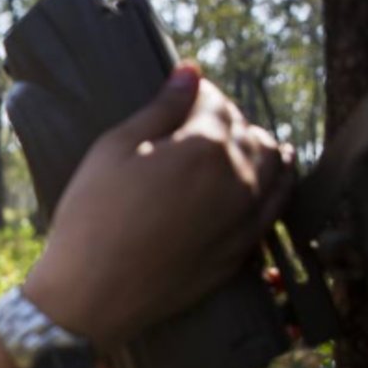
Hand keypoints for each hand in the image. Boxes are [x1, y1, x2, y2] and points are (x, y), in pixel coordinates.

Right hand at [24, 62, 294, 347]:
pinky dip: (276, 182)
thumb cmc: (91, 218)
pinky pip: (276, 206)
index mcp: (204, 146)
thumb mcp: (112, 150)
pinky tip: (270, 175)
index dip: (198, 94)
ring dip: (256, 146)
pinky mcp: (241, 249)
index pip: (216, 102)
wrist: (91, 295)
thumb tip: (190, 72)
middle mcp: (237, 178)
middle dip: (225, 120)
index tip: (183, 96)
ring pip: (273, 165)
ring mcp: (244, 217)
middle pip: (246, 131)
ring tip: (235, 143)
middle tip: (197, 123)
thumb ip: (159, 108)